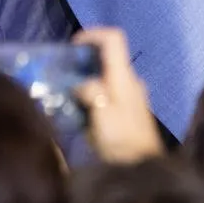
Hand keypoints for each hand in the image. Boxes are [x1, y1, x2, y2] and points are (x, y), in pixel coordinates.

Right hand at [72, 26, 162, 163]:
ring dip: (85, 78)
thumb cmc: (122, 139)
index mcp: (124, 77)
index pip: (113, 39)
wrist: (141, 169)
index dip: (93, 34)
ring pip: (105, 76)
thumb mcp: (101, 113)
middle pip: (107, 57)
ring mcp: (130, 96)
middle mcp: (129, 81)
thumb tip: (80, 86)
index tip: (73, 45)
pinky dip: (91, 93)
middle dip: (83, 60)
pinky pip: (106, 92)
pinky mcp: (126, 111)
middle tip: (62, 71)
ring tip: (64, 90)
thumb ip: (90, 91)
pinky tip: (77, 108)